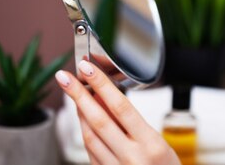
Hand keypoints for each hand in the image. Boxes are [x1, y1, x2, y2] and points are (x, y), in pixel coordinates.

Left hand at [54, 60, 180, 164]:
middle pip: (99, 120)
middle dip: (79, 95)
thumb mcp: (159, 143)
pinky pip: (91, 152)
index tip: (88, 69)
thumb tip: (106, 97)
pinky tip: (83, 120)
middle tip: (65, 77)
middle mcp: (132, 157)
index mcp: (150, 144)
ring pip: (90, 136)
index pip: (121, 107)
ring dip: (79, 112)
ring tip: (73, 92)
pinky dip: (86, 133)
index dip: (102, 86)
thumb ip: (134, 124)